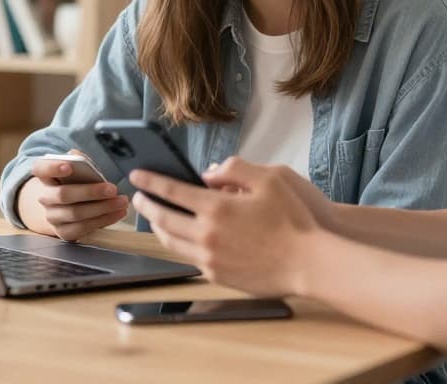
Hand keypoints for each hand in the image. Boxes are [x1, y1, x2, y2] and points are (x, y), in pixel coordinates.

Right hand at [18, 150, 127, 241]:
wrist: (66, 207)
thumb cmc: (76, 182)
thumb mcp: (77, 170)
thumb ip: (79, 163)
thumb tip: (80, 158)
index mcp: (46, 177)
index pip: (41, 169)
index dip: (52, 167)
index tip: (69, 166)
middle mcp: (45, 198)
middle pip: (63, 195)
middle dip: (90, 192)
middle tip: (113, 189)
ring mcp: (53, 217)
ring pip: (76, 213)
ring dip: (102, 208)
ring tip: (122, 201)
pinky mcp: (64, 232)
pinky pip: (84, 228)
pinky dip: (104, 220)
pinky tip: (118, 213)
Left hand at [130, 157, 319, 295]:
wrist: (309, 263)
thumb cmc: (294, 220)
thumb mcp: (270, 178)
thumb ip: (236, 169)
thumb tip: (210, 173)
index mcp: (217, 207)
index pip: (172, 191)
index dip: (151, 181)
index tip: (136, 175)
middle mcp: (207, 235)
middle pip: (163, 219)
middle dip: (147, 206)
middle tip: (139, 198)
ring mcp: (210, 259)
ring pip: (171, 243)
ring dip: (158, 228)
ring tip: (156, 218)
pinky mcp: (218, 276)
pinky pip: (189, 259)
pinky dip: (178, 246)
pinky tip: (181, 239)